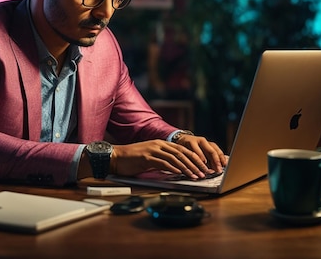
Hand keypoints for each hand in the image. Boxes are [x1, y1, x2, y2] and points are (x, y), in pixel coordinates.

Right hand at [111, 138, 225, 179]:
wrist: (115, 158)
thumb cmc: (131, 161)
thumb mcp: (150, 159)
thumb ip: (163, 162)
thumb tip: (176, 170)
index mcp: (161, 144)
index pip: (182, 150)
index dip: (194, 158)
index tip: (203, 168)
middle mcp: (159, 144)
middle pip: (182, 153)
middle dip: (195, 164)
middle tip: (205, 173)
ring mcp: (153, 150)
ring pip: (176, 158)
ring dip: (188, 168)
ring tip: (197, 176)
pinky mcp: (147, 157)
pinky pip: (164, 163)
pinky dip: (175, 169)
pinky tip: (182, 175)